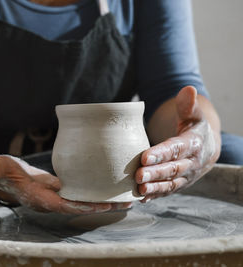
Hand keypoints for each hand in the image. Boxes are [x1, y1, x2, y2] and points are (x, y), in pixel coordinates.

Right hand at [0, 155, 131, 213]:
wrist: (12, 177)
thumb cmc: (7, 172)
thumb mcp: (0, 167)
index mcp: (41, 198)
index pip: (64, 205)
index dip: (82, 206)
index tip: (102, 205)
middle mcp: (54, 201)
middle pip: (82, 207)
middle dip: (103, 206)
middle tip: (127, 202)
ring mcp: (61, 197)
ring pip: (87, 201)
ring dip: (107, 201)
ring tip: (129, 198)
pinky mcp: (66, 190)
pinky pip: (85, 193)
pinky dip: (99, 192)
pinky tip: (114, 188)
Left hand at [135, 86, 220, 201]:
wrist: (206, 148)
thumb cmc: (194, 128)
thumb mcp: (193, 115)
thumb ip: (188, 105)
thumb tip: (188, 89)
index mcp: (194, 143)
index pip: (176, 149)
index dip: (161, 153)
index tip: (145, 156)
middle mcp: (191, 163)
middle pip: (173, 169)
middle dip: (155, 173)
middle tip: (138, 175)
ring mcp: (186, 176)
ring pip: (170, 184)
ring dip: (155, 188)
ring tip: (140, 189)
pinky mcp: (178, 184)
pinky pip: (167, 191)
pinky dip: (155, 196)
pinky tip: (141, 198)